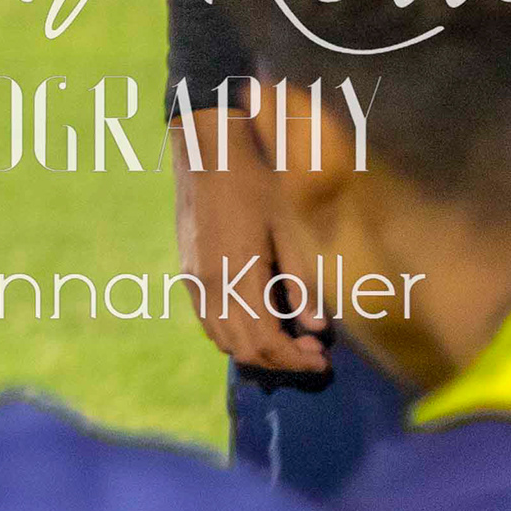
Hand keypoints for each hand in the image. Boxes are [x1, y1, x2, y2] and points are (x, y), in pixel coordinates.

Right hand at [174, 107, 320, 372]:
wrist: (208, 150)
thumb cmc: (256, 181)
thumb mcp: (289, 226)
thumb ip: (301, 280)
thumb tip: (315, 327)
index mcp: (237, 273)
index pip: (265, 340)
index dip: (296, 358)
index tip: (323, 359)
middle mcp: (209, 284)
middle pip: (241, 347)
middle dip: (279, 360)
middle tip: (312, 353)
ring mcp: (193, 279)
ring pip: (220, 338)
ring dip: (254, 350)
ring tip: (288, 341)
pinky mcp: (187, 270)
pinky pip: (207, 319)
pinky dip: (233, 333)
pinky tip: (259, 320)